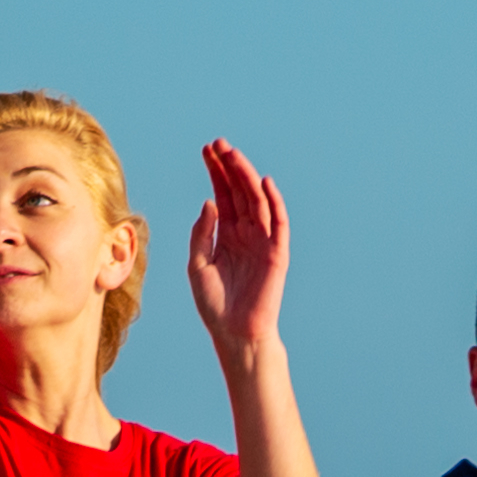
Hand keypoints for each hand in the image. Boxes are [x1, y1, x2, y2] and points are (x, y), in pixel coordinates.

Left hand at [187, 140, 290, 358]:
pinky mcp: (277, 254)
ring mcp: (263, 242)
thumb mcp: (198, 265)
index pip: (223, 195)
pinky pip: (279, 223)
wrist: (234, 333)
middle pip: (240, 192)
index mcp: (226, 234)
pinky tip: (264, 183)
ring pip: (257, 201)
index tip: (206, 150)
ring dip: (247, 176)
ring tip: (233, 155)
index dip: (216, 172)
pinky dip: (275, 202)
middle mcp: (246, 233)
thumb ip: (202, 234)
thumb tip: (209, 202)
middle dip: (230, 167)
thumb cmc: (215, 305)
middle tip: (218, 143)